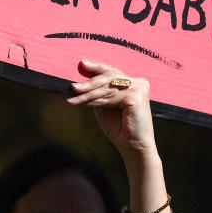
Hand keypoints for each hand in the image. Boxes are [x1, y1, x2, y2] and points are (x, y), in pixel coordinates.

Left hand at [67, 59, 167, 212]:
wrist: (133, 148)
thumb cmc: (119, 129)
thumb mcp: (103, 106)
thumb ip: (95, 92)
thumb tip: (79, 78)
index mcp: (132, 83)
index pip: (112, 72)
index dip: (96, 67)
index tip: (81, 64)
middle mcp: (138, 82)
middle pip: (108, 77)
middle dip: (88, 82)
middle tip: (72, 86)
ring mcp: (139, 87)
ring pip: (107, 87)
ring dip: (87, 94)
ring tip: (72, 97)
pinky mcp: (137, 96)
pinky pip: (110, 96)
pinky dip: (94, 101)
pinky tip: (81, 104)